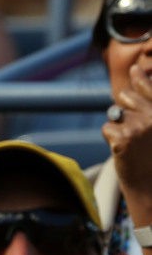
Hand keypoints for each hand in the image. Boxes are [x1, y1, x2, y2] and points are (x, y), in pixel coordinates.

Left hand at [103, 64, 151, 223]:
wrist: (151, 185)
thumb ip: (148, 107)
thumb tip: (135, 76)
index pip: (149, 88)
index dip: (140, 79)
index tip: (134, 69)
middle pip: (125, 97)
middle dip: (123, 108)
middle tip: (132, 129)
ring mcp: (139, 126)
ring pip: (115, 113)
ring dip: (117, 125)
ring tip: (130, 142)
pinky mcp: (123, 138)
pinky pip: (107, 128)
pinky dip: (111, 138)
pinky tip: (122, 149)